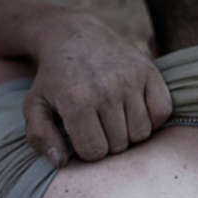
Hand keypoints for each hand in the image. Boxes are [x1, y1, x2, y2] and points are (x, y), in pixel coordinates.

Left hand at [23, 12, 171, 165]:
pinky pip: (162, 113)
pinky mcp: (149, 71)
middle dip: (108, 141)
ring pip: (142, 133)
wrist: (74, 35)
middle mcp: (106, 90)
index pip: (95, 152)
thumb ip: (40, 136)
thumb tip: (60, 162)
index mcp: (76, 101)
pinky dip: (152, 118)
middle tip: (98, 124)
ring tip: (115, 117)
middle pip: (120, 145)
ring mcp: (130, 79)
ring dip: (130, 132)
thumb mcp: (35, 105)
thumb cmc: (54, 78)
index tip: (82, 135)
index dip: (88, 149)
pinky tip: (135, 109)